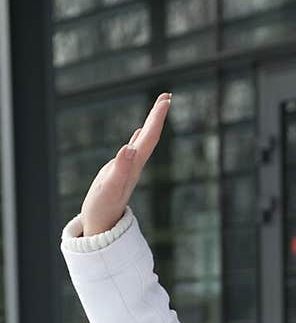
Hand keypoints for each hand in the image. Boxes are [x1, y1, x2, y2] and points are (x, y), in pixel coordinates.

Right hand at [79, 92, 171, 235]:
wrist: (101, 226)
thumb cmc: (103, 208)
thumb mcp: (109, 187)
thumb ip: (120, 168)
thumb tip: (130, 148)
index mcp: (134, 165)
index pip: (149, 137)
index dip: (157, 118)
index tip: (166, 100)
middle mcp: (135, 165)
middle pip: (150, 137)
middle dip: (157, 116)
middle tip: (167, 96)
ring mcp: (128, 168)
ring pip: (143, 141)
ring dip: (150, 124)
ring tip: (157, 109)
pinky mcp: (120, 171)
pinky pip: (132, 150)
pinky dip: (137, 139)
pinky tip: (138, 134)